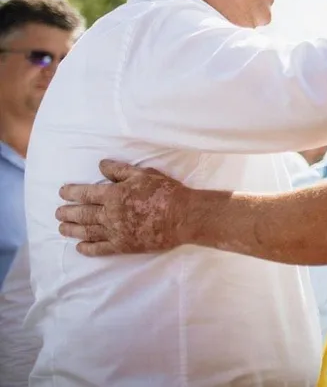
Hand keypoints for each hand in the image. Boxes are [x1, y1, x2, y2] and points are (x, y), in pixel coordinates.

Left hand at [56, 160, 189, 255]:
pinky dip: (88, 248)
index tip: (62, 192)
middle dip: (67, 212)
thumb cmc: (165, 191)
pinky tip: (80, 247)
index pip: (86, 193)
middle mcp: (110, 214)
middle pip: (82, 213)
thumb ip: (120, 170)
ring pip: (87, 231)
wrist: (182, 216)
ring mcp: (115, 232)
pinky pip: (100, 249)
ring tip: (62, 228)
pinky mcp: (123, 246)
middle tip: (58, 212)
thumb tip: (101, 165)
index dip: (71, 192)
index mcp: (114, 194)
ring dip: (72, 229)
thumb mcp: (143, 174)